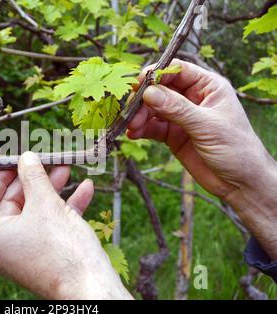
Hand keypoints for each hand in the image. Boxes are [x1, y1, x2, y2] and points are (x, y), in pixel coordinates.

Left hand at [0, 152, 132, 299]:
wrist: (90, 288)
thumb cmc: (62, 249)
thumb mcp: (45, 204)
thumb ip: (33, 177)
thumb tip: (26, 157)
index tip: (14, 161)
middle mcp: (4, 246)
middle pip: (12, 203)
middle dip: (32, 179)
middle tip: (44, 161)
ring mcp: (26, 252)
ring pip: (35, 212)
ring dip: (52, 189)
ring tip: (67, 168)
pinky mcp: (46, 256)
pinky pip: (52, 226)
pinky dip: (66, 208)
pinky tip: (86, 189)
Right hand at [128, 59, 276, 257]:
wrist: (239, 183)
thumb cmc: (236, 149)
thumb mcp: (207, 126)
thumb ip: (177, 109)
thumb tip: (148, 93)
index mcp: (208, 87)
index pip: (178, 71)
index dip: (157, 74)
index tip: (139, 84)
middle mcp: (192, 98)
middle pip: (160, 89)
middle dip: (144, 99)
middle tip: (132, 113)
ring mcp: (181, 117)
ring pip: (153, 109)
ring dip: (140, 116)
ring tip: (132, 127)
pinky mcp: (173, 135)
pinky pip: (153, 127)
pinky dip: (141, 129)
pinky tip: (133, 134)